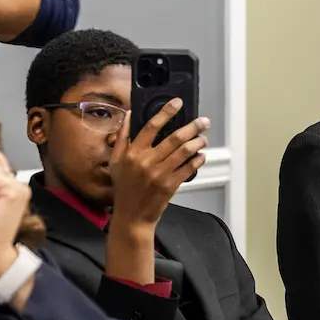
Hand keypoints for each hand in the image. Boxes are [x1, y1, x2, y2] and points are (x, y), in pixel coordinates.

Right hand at [109, 99, 209, 231]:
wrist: (132, 215)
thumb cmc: (124, 188)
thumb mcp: (115, 161)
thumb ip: (122, 137)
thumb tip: (128, 116)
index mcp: (133, 153)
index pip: (152, 126)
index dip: (166, 112)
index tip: (177, 103)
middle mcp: (147, 161)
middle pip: (175, 138)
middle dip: (193, 127)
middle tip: (203, 122)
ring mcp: (160, 174)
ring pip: (185, 152)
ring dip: (198, 143)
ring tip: (203, 138)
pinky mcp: (170, 185)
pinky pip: (188, 169)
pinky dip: (197, 160)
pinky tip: (201, 155)